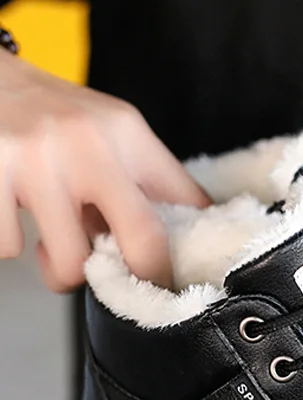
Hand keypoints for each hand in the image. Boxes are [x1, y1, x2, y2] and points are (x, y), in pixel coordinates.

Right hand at [0, 50, 210, 289]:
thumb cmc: (48, 114)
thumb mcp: (108, 130)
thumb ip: (144, 179)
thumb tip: (187, 238)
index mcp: (126, 132)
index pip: (184, 202)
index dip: (185, 251)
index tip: (176, 281)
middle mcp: (87, 142)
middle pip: (144, 240)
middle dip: (139, 278)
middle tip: (126, 285)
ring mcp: (36, 158)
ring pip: (69, 262)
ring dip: (61, 270)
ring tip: (52, 244)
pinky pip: (9, 248)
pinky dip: (10, 243)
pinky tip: (11, 215)